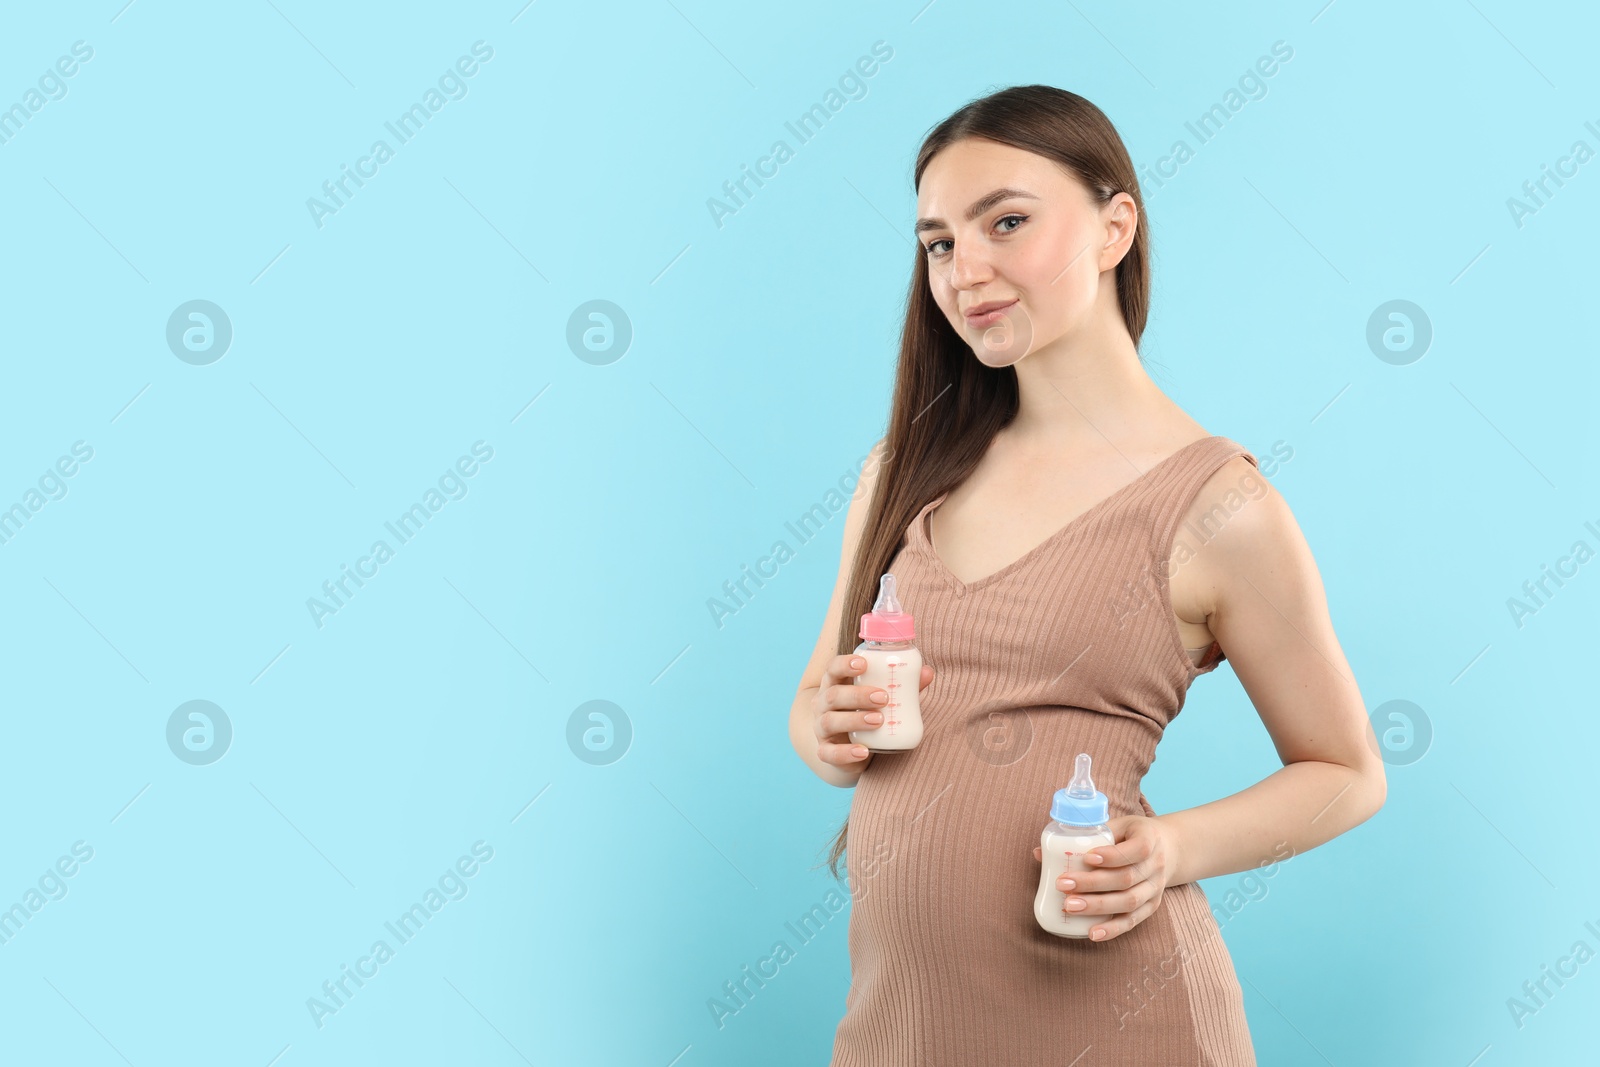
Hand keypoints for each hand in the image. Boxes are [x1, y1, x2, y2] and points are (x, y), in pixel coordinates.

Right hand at [812, 654, 934, 777]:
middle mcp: (823, 705)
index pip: (832, 669)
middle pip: (833, 695)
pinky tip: (863, 752)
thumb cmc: (866, 711)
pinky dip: (845, 753)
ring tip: (879, 720)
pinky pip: (829, 753)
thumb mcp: (880, 697)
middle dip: (857, 695)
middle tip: (884, 697)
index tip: (864, 664)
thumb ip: (903, 686)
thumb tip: (928, 672)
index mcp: (835, 685)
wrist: (848, 745)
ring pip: (829, 722)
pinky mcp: (825, 751)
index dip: (844, 664)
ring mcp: (821, 729)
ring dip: (854, 720)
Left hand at [1030, 815, 1179, 941]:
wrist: (1168, 849)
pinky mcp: (1152, 906)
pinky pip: (1132, 921)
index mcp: (1149, 839)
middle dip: (1092, 884)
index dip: (1112, 855)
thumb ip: (1083, 835)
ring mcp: (1155, 889)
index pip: (1135, 849)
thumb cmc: (1131, 834)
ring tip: (1069, 907)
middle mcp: (1156, 866)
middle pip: (1126, 879)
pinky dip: (1113, 929)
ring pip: (1128, 902)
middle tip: (1063, 884)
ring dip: (1097, 907)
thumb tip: (1039, 853)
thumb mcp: (1115, 825)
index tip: (1087, 857)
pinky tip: (1092, 933)